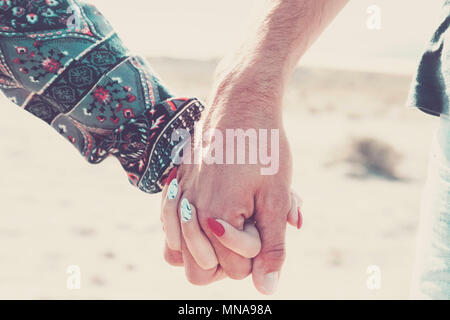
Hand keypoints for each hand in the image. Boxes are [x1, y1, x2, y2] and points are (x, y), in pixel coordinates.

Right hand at [161, 62, 301, 292]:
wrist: (240, 102)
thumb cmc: (264, 147)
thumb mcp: (277, 197)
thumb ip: (272, 246)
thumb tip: (267, 289)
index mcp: (218, 217)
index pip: (234, 270)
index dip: (257, 255)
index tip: (266, 223)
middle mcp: (191, 213)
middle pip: (198, 273)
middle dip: (226, 264)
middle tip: (247, 234)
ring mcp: (179, 199)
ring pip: (178, 256)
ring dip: (204, 251)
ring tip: (228, 226)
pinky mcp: (175, 187)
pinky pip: (168, 230)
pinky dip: (185, 234)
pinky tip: (205, 216)